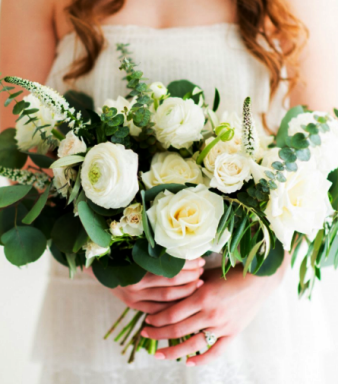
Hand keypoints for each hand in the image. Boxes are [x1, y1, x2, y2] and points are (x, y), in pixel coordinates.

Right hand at [85, 258, 204, 314]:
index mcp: (136, 266)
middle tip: (202, 271)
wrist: (98, 267)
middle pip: (171, 283)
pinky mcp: (133, 306)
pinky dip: (173, 305)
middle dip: (191, 277)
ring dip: (186, 291)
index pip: (170, 268)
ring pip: (167, 298)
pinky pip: (158, 309)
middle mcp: (135, 284)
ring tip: (199, 283)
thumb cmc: (121, 252)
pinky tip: (185, 299)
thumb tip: (183, 245)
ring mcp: (134, 297)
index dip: (188, 265)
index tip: (200, 260)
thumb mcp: (136, 247)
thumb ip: (155, 249)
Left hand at [141, 264, 285, 364]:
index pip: (172, 313)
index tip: (147, 320)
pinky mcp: (233, 332)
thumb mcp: (206, 276)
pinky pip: (216, 351)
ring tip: (158, 353)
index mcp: (202, 296)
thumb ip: (189, 286)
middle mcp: (211, 313)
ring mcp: (223, 325)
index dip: (157, 319)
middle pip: (178, 330)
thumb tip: (168, 295)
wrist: (258, 279)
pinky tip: (189, 362)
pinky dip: (202, 359)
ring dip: (173, 351)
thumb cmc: (229, 273)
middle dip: (158, 333)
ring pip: (192, 344)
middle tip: (145, 334)